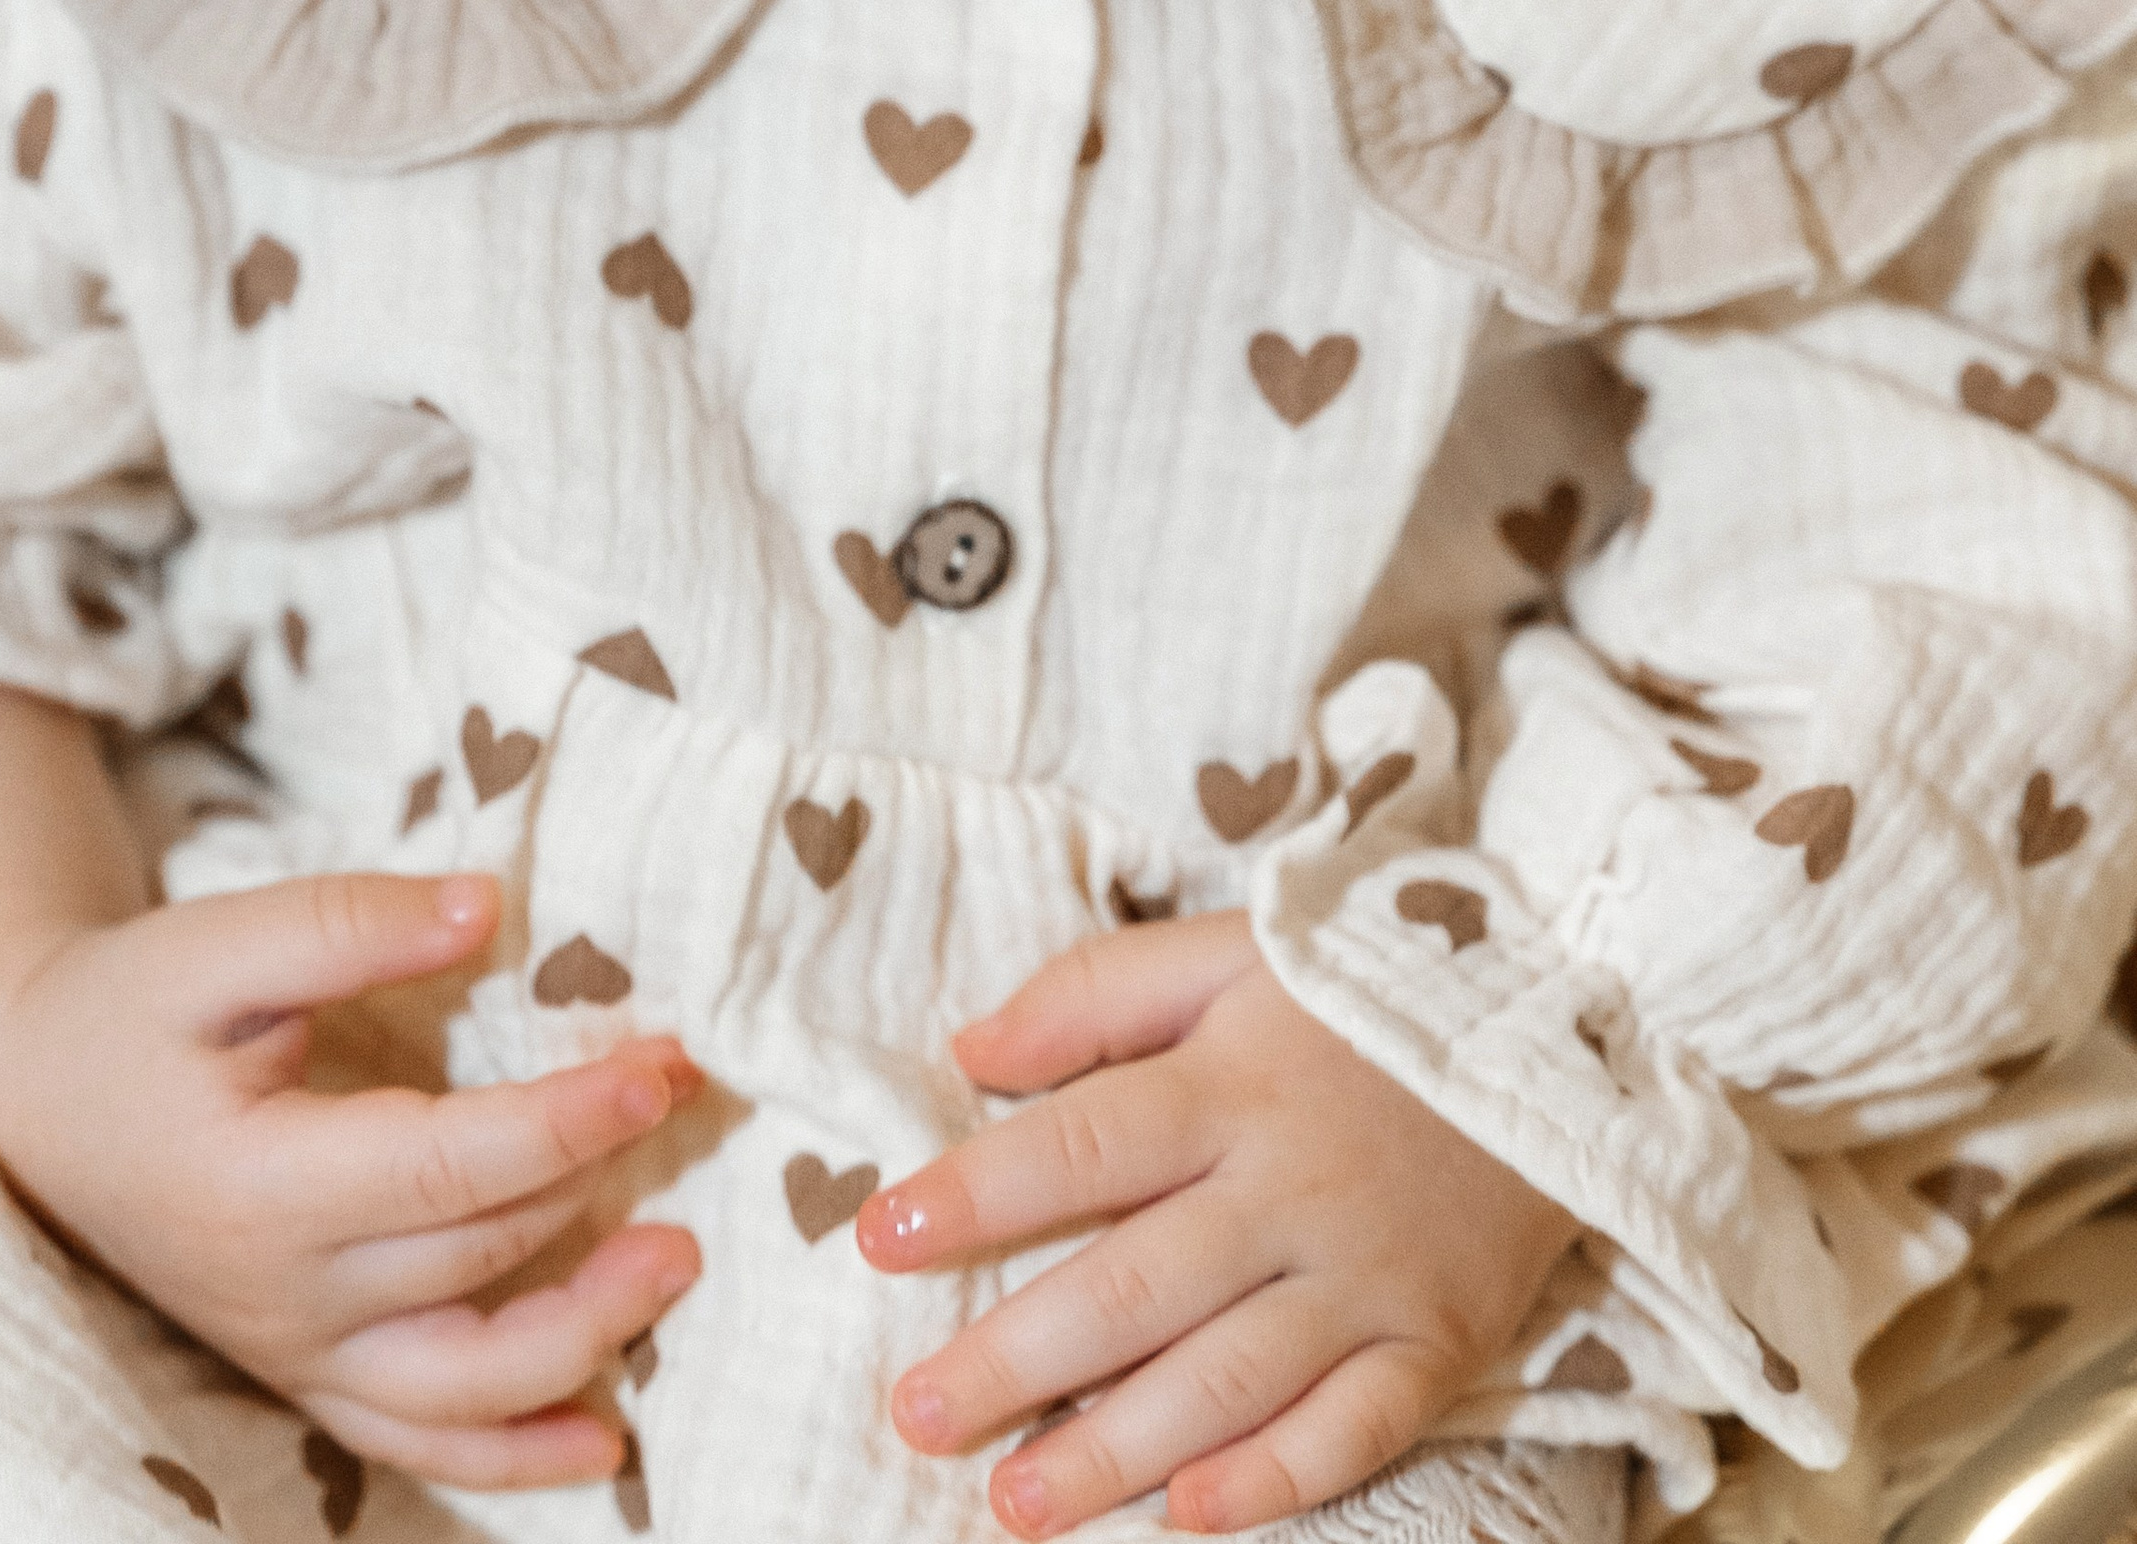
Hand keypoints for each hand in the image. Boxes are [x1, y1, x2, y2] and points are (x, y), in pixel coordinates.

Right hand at [0, 872, 698, 1490]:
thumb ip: (346, 924)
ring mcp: (293, 1350)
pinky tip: (604, 1444)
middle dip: (598, 1185)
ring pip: (463, 1387)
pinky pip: (416, 1441)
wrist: (33, 1101)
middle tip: (691, 1098)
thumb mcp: (214, 943)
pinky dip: (513, 1456)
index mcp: (261, 1185)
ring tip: (676, 1262)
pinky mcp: (302, 1372)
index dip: (570, 1119)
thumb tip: (485, 910)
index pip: (452, 1167)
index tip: (663, 1063)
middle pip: (477, 1261)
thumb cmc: (129, 1011)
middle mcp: (283, 1293)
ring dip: (585, 1340)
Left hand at [857, 911, 1568, 1537]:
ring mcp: (1366, 1275)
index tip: (881, 1235)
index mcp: (1228, 1082)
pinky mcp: (1435, 1342)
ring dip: (1113, 1448)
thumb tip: (970, 1051)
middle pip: (1134, 1285)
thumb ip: (1095, 994)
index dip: (976, 1192)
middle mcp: (1288, 1187)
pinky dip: (1274, 1477)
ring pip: (1226, 1377)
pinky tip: (1189, 1515)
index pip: (1080, 1143)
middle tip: (915, 1414)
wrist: (1560, 1032)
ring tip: (1012, 1501)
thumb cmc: (1361, 997)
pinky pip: (1353, 1428)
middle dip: (1015, 1358)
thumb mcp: (1228, 954)